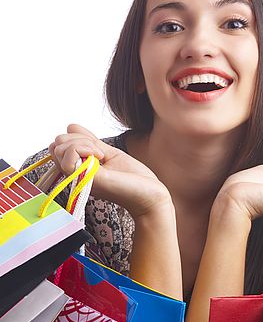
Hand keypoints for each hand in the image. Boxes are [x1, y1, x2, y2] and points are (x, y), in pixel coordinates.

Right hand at [49, 124, 171, 217]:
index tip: (97, 146)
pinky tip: (101, 156)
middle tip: (99, 151)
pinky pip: (68, 155)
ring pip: (58, 148)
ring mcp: (77, 178)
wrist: (149, 195)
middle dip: (77, 138)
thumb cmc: (134, 178)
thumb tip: (71, 126)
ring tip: (101, 154)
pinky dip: (84, 148)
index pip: (58, 146)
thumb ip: (90, 142)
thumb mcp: (109, 153)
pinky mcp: (83, 180)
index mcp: (79, 169)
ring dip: (81, 143)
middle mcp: (75, 174)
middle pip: (55, 144)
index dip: (75, 138)